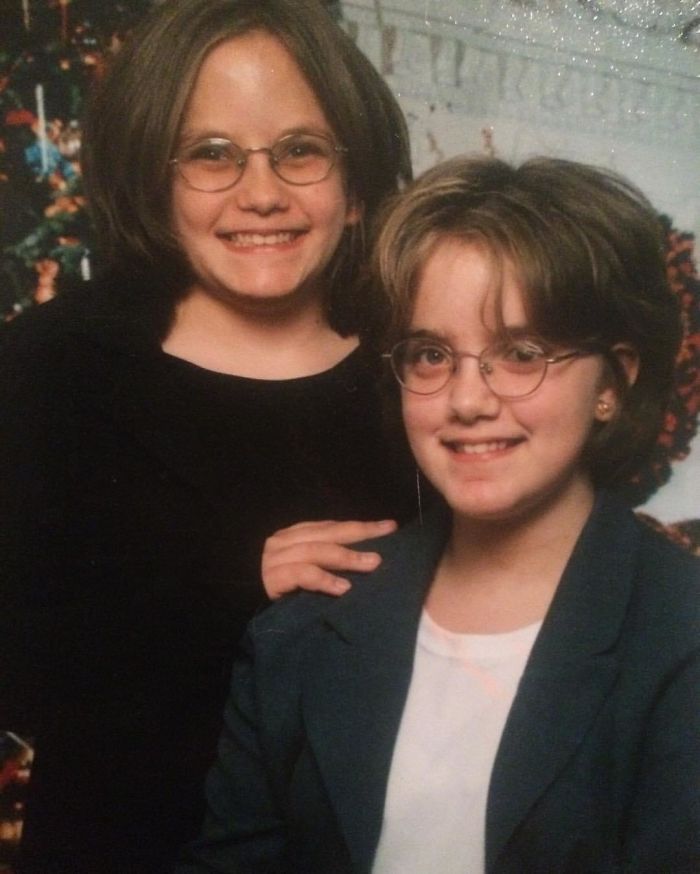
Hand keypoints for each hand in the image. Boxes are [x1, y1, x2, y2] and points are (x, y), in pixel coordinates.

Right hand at [262, 519, 397, 598]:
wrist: (240, 606)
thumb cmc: (282, 591)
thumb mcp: (307, 571)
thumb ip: (327, 560)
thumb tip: (367, 559)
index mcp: (295, 535)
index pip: (333, 527)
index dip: (361, 526)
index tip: (389, 527)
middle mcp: (284, 541)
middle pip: (328, 534)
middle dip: (361, 535)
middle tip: (387, 538)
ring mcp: (275, 558)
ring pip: (316, 551)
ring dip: (347, 558)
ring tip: (372, 565)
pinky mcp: (272, 578)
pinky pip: (302, 575)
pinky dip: (324, 580)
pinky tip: (343, 589)